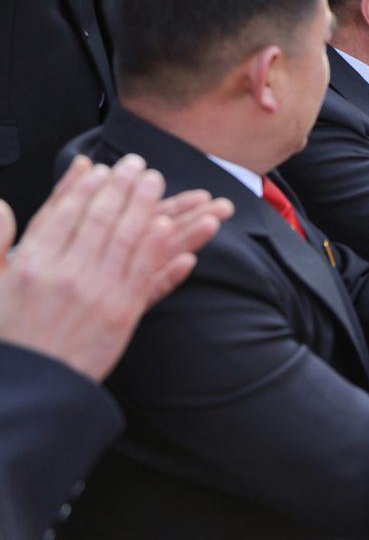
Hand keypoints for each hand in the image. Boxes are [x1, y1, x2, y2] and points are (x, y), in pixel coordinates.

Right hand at [0, 155, 229, 382]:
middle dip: (121, 187)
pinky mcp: (122, 315)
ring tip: (157, 182)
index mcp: (33, 265)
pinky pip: (146, 272)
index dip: (84, 188)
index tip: (100, 169)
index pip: (65, 214)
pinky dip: (159, 247)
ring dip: (146, 205)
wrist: (33, 387)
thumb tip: (0, 207)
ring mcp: (98, 294)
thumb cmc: (9, 340)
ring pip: (129, 238)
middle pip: (101, 219)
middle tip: (137, 166)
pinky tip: (169, 227)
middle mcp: (67, 275)